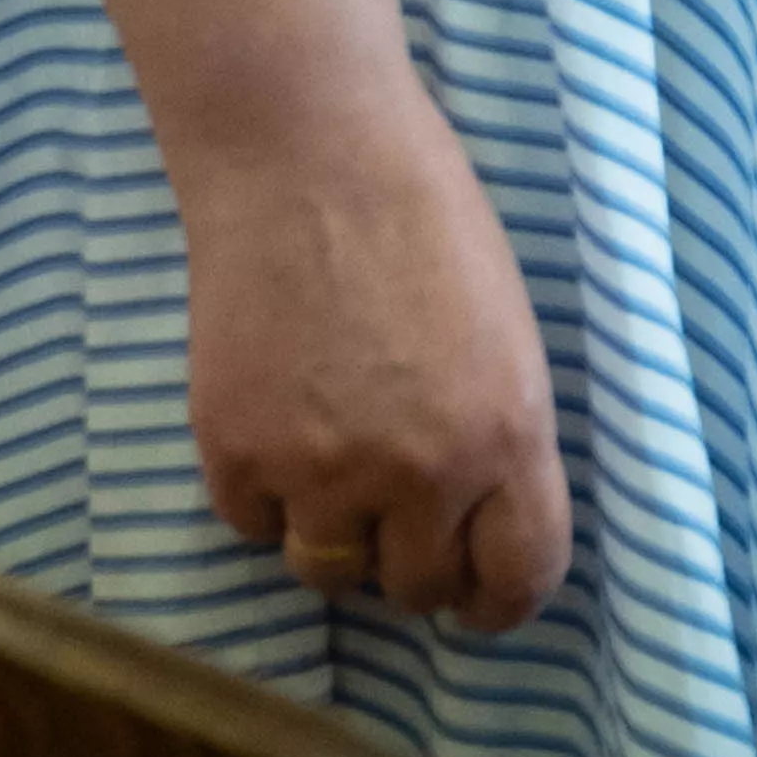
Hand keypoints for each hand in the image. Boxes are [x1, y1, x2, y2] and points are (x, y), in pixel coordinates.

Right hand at [172, 85, 572, 627]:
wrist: (306, 154)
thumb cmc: (424, 219)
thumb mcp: (505, 333)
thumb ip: (499, 437)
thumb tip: (482, 526)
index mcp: (508, 433)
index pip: (520, 580)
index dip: (501, 602)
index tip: (480, 602)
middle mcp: (420, 470)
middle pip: (416, 588)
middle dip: (411, 557)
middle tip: (397, 503)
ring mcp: (320, 469)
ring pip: (328, 571)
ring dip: (334, 533)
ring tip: (332, 454)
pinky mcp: (235, 454)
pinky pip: (255, 524)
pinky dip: (264, 490)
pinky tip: (276, 415)